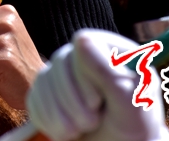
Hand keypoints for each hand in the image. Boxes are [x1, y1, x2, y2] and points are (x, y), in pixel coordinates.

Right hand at [24, 30, 167, 140]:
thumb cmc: (134, 129)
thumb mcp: (128, 103)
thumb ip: (108, 71)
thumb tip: (81, 37)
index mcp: (113, 50)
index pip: (83, 42)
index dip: (85, 74)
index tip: (97, 102)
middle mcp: (87, 58)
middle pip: (60, 61)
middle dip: (71, 99)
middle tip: (91, 123)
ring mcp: (66, 75)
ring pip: (43, 80)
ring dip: (59, 113)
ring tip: (80, 130)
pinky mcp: (49, 93)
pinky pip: (34, 98)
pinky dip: (47, 119)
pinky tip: (66, 131)